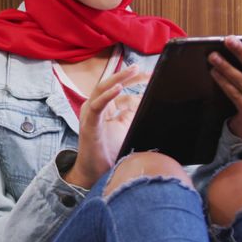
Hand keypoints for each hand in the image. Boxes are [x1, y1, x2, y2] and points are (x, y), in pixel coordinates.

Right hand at [67, 64, 147, 188]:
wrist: (96, 172)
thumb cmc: (109, 151)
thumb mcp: (125, 127)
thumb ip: (131, 113)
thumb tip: (145, 100)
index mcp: (103, 106)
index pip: (118, 87)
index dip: (133, 81)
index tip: (151, 76)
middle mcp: (95, 106)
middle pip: (110, 83)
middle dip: (128, 75)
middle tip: (144, 69)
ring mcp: (90, 113)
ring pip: (102, 88)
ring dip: (119, 78)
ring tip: (133, 71)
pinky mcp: (89, 123)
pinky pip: (97, 105)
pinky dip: (107, 95)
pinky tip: (118, 88)